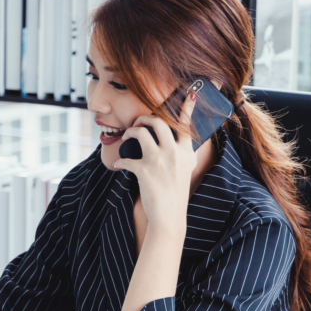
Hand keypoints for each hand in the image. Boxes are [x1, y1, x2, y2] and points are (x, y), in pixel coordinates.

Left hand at [113, 91, 198, 234]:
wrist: (169, 217)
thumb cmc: (176, 194)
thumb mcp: (186, 170)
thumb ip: (184, 154)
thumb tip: (178, 143)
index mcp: (187, 152)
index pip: (187, 125)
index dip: (188, 108)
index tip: (192, 92)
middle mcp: (174, 153)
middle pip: (158, 122)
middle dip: (145, 118)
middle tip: (138, 122)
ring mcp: (159, 161)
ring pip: (141, 133)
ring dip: (130, 133)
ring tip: (127, 137)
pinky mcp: (144, 171)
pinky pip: (127, 159)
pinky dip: (120, 162)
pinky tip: (118, 165)